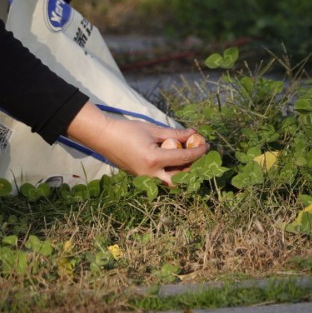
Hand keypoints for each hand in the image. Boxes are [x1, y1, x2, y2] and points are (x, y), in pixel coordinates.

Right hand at [65, 104, 207, 183]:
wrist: (104, 138)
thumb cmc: (127, 130)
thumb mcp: (153, 130)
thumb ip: (174, 134)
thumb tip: (193, 134)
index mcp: (154, 160)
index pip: (183, 159)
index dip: (198, 152)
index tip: (207, 145)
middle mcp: (150, 174)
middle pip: (179, 180)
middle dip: (192, 170)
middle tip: (199, 157)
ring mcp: (144, 178)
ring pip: (170, 183)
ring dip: (182, 174)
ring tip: (188, 159)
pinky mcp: (140, 178)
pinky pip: (160, 179)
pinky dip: (171, 173)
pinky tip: (175, 161)